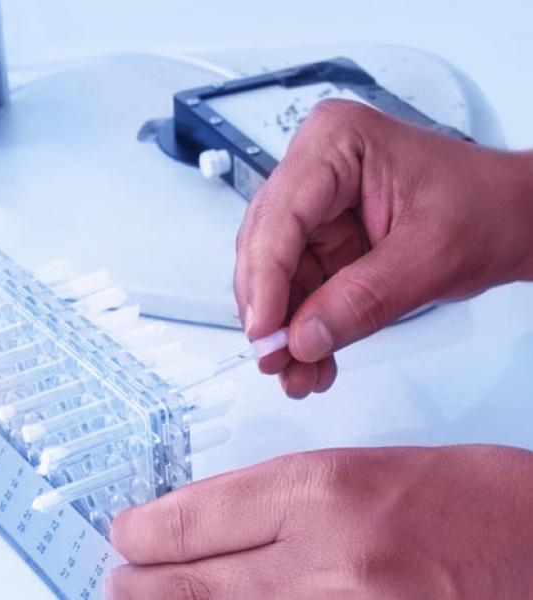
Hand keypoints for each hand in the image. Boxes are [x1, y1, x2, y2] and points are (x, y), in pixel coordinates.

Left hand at [108, 444, 532, 598]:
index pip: (193, 518)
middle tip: (117, 580)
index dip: (143, 531)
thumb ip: (279, 500)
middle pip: (193, 582)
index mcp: (320, 489)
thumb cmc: (470, 501)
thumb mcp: (363, 470)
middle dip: (141, 585)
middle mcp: (324, 559)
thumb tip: (208, 523)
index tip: (125, 533)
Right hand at [234, 100, 532, 397]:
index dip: (265, 278)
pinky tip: (312, 359)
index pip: (281, 216)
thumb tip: (304, 336)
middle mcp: (316, 170)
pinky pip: (299, 289)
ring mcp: (317, 207)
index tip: (265, 331)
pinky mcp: (324, 240)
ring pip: (276, 275)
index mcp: (336, 144)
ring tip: (298, 371)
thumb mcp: (432, 255)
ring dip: (285, 328)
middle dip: (271, 309)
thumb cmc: (490, 206)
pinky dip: (304, 327)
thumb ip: (364, 298)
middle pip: (266, 246)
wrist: (517, 219)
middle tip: (276, 358)